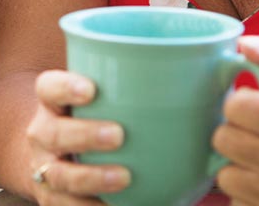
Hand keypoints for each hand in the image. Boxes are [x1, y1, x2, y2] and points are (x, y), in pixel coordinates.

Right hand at [24, 70, 129, 204]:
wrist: (49, 160)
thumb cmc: (91, 121)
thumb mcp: (100, 100)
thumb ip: (141, 87)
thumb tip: (215, 65)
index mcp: (54, 103)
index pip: (48, 87)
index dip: (65, 86)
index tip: (91, 88)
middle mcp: (43, 134)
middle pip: (53, 132)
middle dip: (84, 134)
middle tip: (118, 134)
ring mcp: (46, 169)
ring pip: (60, 174)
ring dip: (91, 176)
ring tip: (124, 177)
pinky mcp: (54, 201)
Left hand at [212, 32, 258, 205]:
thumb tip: (244, 44)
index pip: (233, 106)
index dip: (240, 107)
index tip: (255, 111)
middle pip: (222, 141)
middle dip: (236, 136)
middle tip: (256, 136)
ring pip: (225, 175)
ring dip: (238, 167)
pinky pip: (236, 202)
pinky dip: (246, 194)